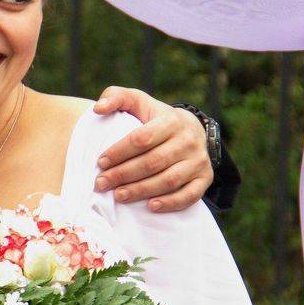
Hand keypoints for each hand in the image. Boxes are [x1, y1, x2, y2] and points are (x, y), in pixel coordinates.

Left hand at [93, 88, 211, 210]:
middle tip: (101, 184)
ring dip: (141, 190)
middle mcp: (188, 140)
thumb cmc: (155, 118)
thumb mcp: (138, 101)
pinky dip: (170, 203)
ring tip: (118, 196)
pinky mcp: (205, 178)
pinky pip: (189, 195)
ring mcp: (199, 160)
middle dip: (123, 174)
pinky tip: (150, 206)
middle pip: (153, 162)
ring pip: (168, 180)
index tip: (100, 162)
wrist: (191, 130)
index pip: (142, 139)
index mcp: (171, 120)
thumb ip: (116, 97)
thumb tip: (98, 108)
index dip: (119, 152)